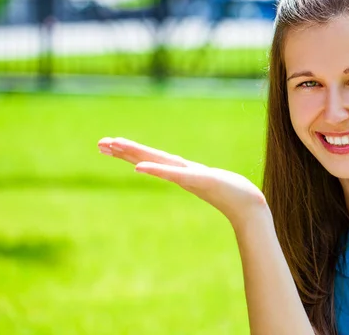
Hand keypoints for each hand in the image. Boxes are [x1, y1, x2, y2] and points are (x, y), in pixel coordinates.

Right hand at [97, 137, 269, 227]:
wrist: (249, 205)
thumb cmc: (233, 192)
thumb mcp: (212, 179)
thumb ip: (199, 177)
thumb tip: (191, 174)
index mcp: (182, 171)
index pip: (152, 158)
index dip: (130, 151)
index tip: (109, 144)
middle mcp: (181, 173)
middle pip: (148, 158)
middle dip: (124, 151)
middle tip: (99, 143)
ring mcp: (189, 177)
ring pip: (156, 163)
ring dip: (134, 156)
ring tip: (113, 146)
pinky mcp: (200, 181)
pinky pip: (174, 175)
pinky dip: (157, 171)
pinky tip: (140, 168)